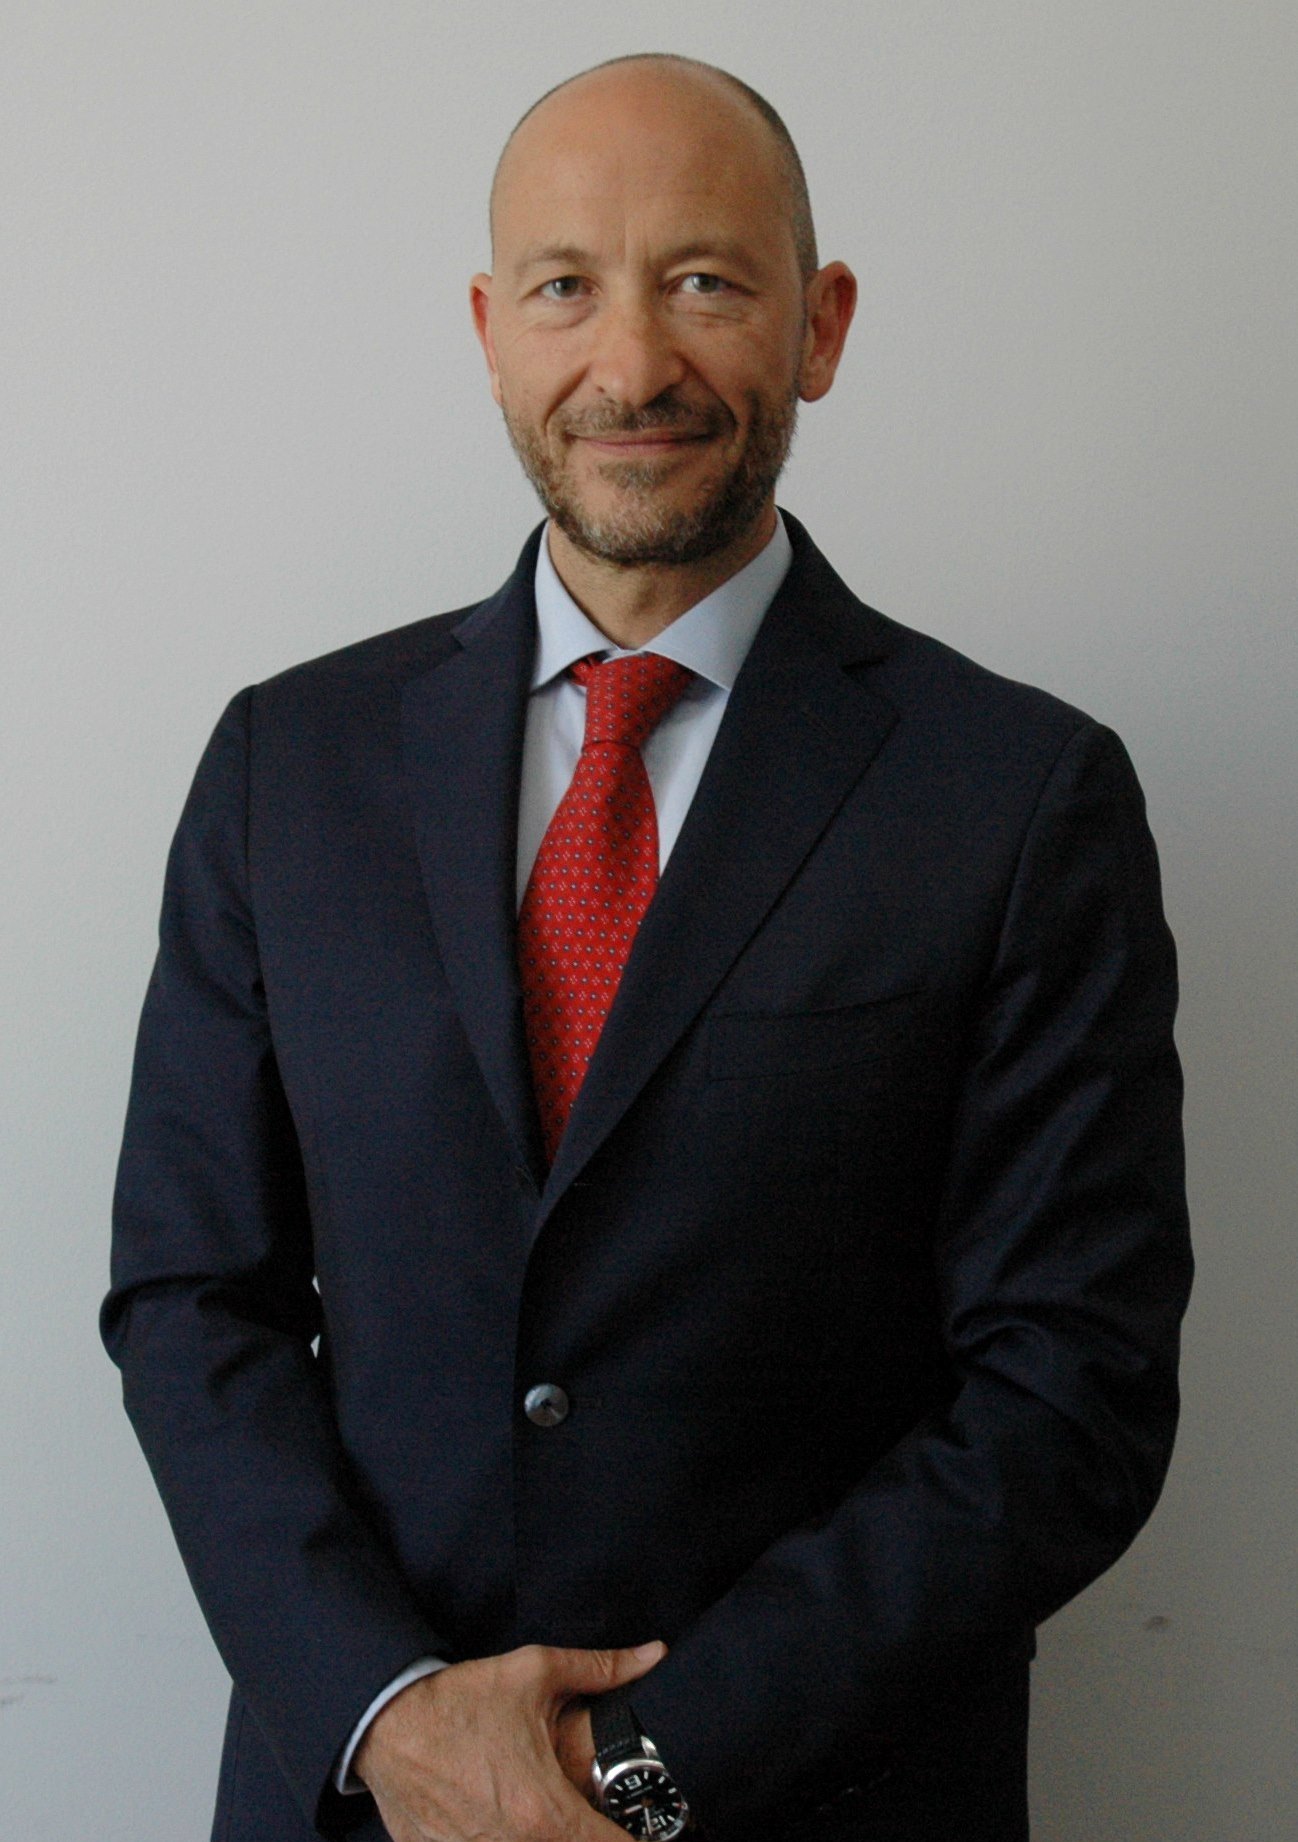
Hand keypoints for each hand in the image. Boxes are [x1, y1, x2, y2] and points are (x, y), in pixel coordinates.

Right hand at [354, 1639, 664, 1841]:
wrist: (385, 1723)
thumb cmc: (459, 1701)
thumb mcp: (535, 1673)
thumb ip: (602, 1669)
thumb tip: (653, 1654)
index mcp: (545, 1812)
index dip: (635, 1841)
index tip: (639, 1828)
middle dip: (587, 1834)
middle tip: (588, 1811)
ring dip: (548, 1837)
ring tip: (544, 1810)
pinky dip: (507, 1838)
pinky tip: (503, 1816)